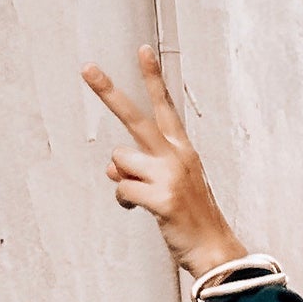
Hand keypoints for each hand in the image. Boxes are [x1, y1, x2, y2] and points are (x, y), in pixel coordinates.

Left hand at [82, 48, 243, 277]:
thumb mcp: (168, 186)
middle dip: (108, 92)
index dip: (153, 78)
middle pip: (135, 119)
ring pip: (120, 162)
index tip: (142, 51)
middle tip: (87, 68)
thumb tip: (111, 169)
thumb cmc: (192, 217)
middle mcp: (177, 157)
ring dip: (123, 179)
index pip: (165, 108)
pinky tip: (140, 209)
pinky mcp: (162, 198)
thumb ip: (139, 169)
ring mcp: (170, 176)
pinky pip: (122, 190)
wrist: (215, 250)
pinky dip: (125, 201)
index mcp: (183, 151)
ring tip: (144, 196)